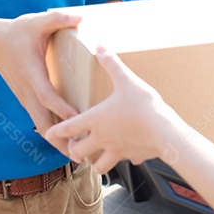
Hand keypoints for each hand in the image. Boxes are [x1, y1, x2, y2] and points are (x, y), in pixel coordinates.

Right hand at [0, 10, 81, 146]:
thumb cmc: (16, 32)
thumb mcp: (36, 21)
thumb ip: (57, 18)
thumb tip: (79, 17)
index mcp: (31, 74)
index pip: (47, 96)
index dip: (61, 108)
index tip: (77, 118)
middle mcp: (27, 91)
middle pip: (43, 122)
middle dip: (60, 139)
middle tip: (80, 152)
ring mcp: (26, 98)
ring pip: (41, 126)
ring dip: (57, 140)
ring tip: (78, 154)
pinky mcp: (27, 100)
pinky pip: (40, 120)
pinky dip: (53, 132)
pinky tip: (68, 139)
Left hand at [44, 46, 182, 173]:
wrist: (166, 132)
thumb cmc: (143, 106)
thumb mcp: (126, 80)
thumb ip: (111, 64)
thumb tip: (100, 47)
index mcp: (96, 120)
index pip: (68, 128)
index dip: (56, 131)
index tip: (47, 134)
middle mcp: (103, 138)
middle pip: (78, 151)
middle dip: (73, 150)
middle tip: (73, 145)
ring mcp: (117, 150)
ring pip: (99, 165)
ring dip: (94, 161)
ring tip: (95, 156)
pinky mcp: (132, 156)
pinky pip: (124, 162)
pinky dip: (123, 159)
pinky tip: (128, 152)